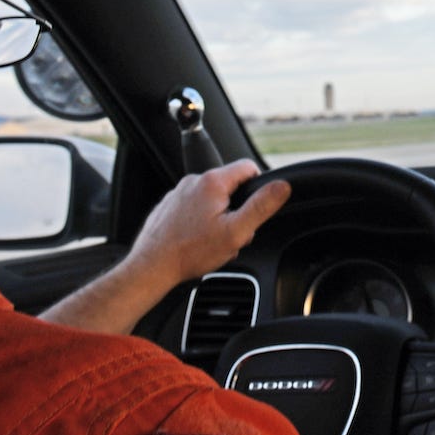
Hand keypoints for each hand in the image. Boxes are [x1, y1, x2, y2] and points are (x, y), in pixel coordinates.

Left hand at [127, 159, 291, 287]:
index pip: (249, 167)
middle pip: (230, 187)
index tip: (255, 209)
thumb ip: (262, 206)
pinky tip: (196, 241)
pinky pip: (194, 208)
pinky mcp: (169, 206)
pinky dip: (200, 222)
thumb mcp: (236, 231)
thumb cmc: (190, 251)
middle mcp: (193, 181)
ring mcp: (178, 193)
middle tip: (232, 234)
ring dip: (219, 218)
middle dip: (237, 210)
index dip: (259, 187)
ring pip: (212, 199)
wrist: (152, 266)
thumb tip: (282, 186)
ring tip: (212, 241)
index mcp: (212, 182)